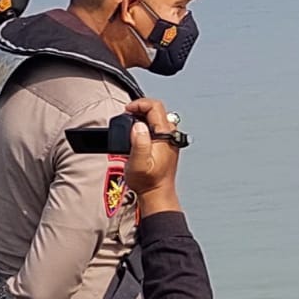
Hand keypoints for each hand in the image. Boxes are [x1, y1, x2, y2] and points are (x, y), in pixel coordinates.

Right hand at [122, 97, 180, 213]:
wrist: (157, 193)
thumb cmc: (147, 181)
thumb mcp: (138, 163)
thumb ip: (139, 143)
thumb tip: (139, 125)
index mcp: (165, 135)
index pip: (155, 107)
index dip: (139, 104)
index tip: (127, 110)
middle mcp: (171, 135)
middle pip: (157, 109)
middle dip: (140, 108)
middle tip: (127, 115)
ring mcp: (170, 139)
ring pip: (157, 117)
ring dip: (143, 116)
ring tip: (130, 122)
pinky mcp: (167, 144)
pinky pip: (157, 126)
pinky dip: (146, 124)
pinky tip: (137, 132)